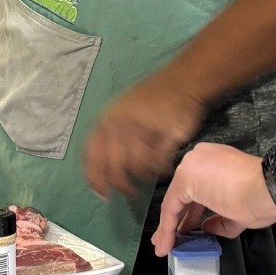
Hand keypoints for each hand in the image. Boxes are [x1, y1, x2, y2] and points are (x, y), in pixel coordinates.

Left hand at [84, 72, 204, 198]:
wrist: (183, 81)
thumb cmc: (149, 97)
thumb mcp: (121, 109)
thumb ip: (109, 134)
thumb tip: (102, 170)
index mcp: (108, 118)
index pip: (93, 155)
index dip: (95, 177)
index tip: (101, 194)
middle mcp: (124, 125)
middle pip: (115, 167)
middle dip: (121, 185)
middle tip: (129, 193)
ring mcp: (146, 130)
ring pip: (138, 167)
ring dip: (144, 176)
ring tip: (149, 175)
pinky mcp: (168, 135)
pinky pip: (160, 162)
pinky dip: (160, 169)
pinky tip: (163, 168)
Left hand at [151, 142, 275, 256]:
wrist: (268, 187)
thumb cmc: (260, 197)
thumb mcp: (237, 212)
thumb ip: (220, 220)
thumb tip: (207, 227)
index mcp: (214, 162)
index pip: (197, 189)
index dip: (191, 213)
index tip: (188, 230)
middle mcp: (199, 159)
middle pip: (183, 194)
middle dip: (177, 219)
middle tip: (172, 240)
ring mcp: (191, 166)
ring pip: (175, 200)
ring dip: (169, 226)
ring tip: (164, 246)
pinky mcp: (185, 178)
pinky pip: (171, 206)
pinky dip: (167, 226)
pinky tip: (166, 243)